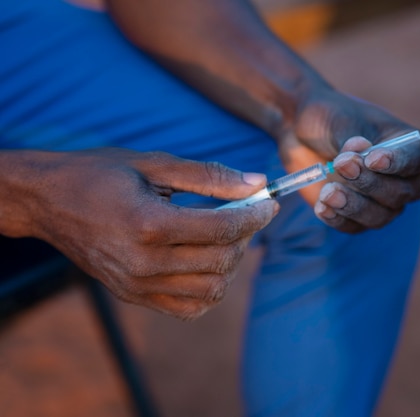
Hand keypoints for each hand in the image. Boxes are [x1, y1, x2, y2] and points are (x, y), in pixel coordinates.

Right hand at [18, 149, 277, 319]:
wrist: (47, 201)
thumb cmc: (98, 174)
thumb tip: (257, 182)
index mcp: (148, 224)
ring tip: (226, 237)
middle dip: (246, 236)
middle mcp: (143, 263)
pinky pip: (189, 309)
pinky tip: (206, 263)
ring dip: (230, 263)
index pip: (222, 229)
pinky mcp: (133, 296)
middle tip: (247, 214)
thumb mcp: (154, 163)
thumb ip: (209, 175)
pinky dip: (209, 290)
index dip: (255, 215)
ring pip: (212, 291)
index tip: (269, 202)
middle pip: (222, 261)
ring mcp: (137, 285)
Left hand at [279, 89, 419, 232]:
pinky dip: (339, 219)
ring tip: (327, 192)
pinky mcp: (359, 216)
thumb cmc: (331, 118)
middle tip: (340, 164)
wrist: (304, 133)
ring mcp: (383, 200)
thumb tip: (358, 157)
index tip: (373, 159)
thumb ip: (351, 140)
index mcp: (412, 144)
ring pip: (380, 216)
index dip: (400, 162)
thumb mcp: (340, 120)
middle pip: (401, 193)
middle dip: (369, 183)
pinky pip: (356, 227)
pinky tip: (321, 207)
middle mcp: (405, 177)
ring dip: (354, 206)